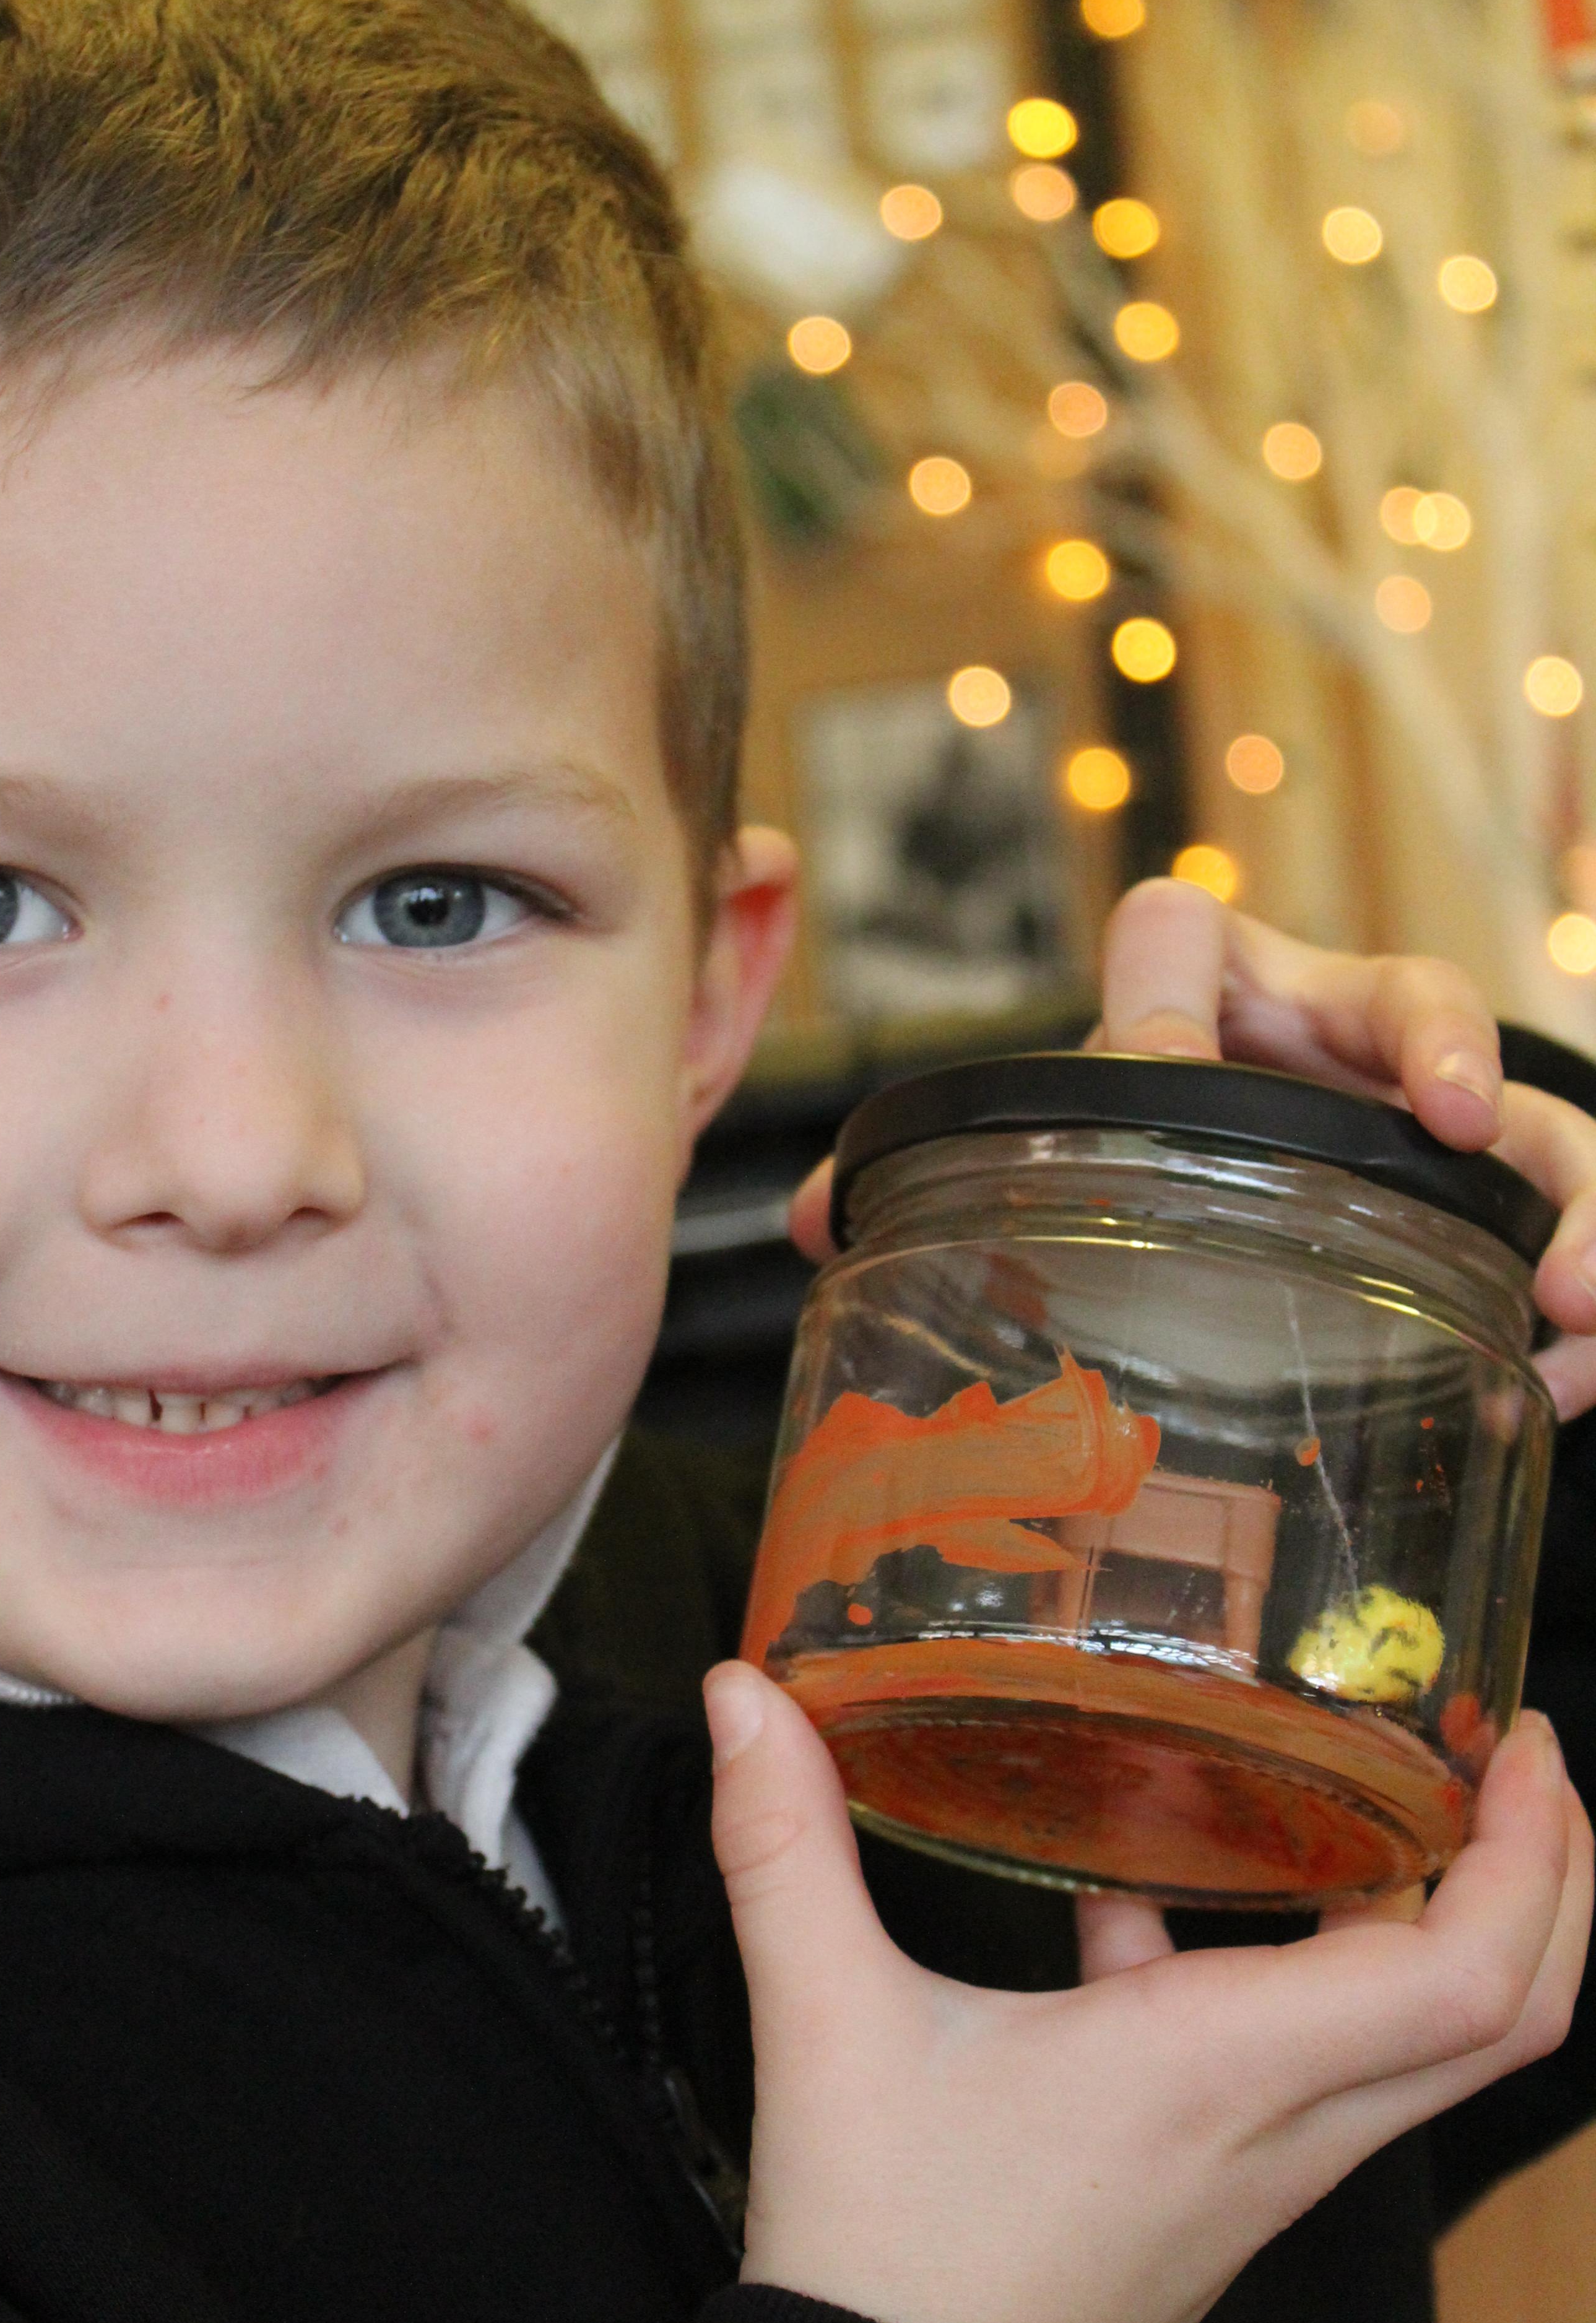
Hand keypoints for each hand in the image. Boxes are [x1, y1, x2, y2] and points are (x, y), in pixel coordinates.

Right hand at [704, 1658, 1589, 2322]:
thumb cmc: (882, 2260)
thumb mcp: (826, 2027)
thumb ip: (783, 1845)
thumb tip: (739, 1696)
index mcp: (1219, 2075)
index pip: (1466, 1978)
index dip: (1535, 1859)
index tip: (1523, 1741)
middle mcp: (1279, 2129)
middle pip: (1506, 2016)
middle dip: (1545, 1878)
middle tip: (1505, 1752)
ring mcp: (1261, 2176)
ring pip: (1425, 2049)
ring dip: (1444, 1927)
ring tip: (1375, 1798)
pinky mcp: (1216, 2200)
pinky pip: (1317, 2075)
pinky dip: (1294, 1978)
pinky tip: (1146, 1906)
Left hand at [784, 877, 1595, 1413]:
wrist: (1253, 1204)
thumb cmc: (1152, 1153)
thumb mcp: (1070, 1152)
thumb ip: (946, 1178)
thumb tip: (804, 1219)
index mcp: (1207, 1007)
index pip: (1186, 931)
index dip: (1185, 964)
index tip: (1199, 1030)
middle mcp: (1330, 1041)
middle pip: (1410, 997)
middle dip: (1449, 1054)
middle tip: (1462, 1122)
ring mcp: (1427, 1122)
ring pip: (1528, 1126)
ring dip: (1569, 1208)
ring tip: (1577, 1301)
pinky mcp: (1490, 1205)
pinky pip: (1559, 1233)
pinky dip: (1575, 1318)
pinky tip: (1564, 1391)